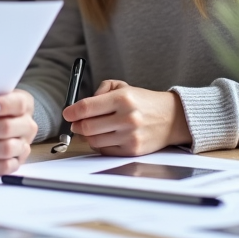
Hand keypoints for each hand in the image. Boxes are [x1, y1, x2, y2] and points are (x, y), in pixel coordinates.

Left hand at [63, 80, 190, 155]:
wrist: (172, 118)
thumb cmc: (143, 101)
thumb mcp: (123, 87)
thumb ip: (99, 92)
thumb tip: (80, 107)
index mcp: (123, 99)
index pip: (87, 107)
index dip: (71, 111)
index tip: (67, 113)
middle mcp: (127, 118)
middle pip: (87, 127)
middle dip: (76, 125)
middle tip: (75, 123)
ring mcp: (130, 136)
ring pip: (94, 140)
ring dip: (87, 136)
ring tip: (92, 129)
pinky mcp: (132, 150)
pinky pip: (105, 151)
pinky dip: (100, 145)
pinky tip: (105, 137)